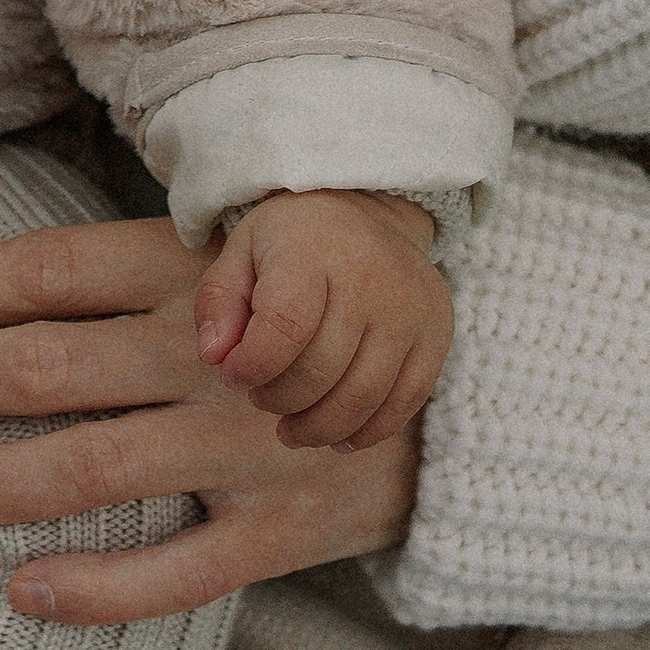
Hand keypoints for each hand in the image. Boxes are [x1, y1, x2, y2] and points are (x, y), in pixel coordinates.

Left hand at [0, 215, 419, 624]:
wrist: (459, 397)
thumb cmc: (318, 320)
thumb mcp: (240, 262)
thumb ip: (137, 274)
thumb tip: (5, 291)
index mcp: (194, 277)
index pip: (51, 271)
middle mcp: (211, 359)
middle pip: (50, 365)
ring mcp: (243, 449)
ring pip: (90, 467)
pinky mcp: (278, 531)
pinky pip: (173, 572)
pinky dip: (96, 590)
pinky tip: (21, 594)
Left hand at [195, 186, 451, 449]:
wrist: (367, 212)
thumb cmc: (293, 240)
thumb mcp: (242, 251)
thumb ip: (218, 301)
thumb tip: (214, 357)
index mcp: (313, 251)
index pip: (286, 326)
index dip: (253, 366)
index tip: (233, 375)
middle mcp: (370, 279)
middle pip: (322, 371)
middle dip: (279, 399)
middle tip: (260, 396)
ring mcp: (409, 309)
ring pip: (363, 397)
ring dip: (319, 428)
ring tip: (291, 428)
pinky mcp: (436, 335)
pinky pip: (404, 403)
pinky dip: (366, 432)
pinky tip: (336, 437)